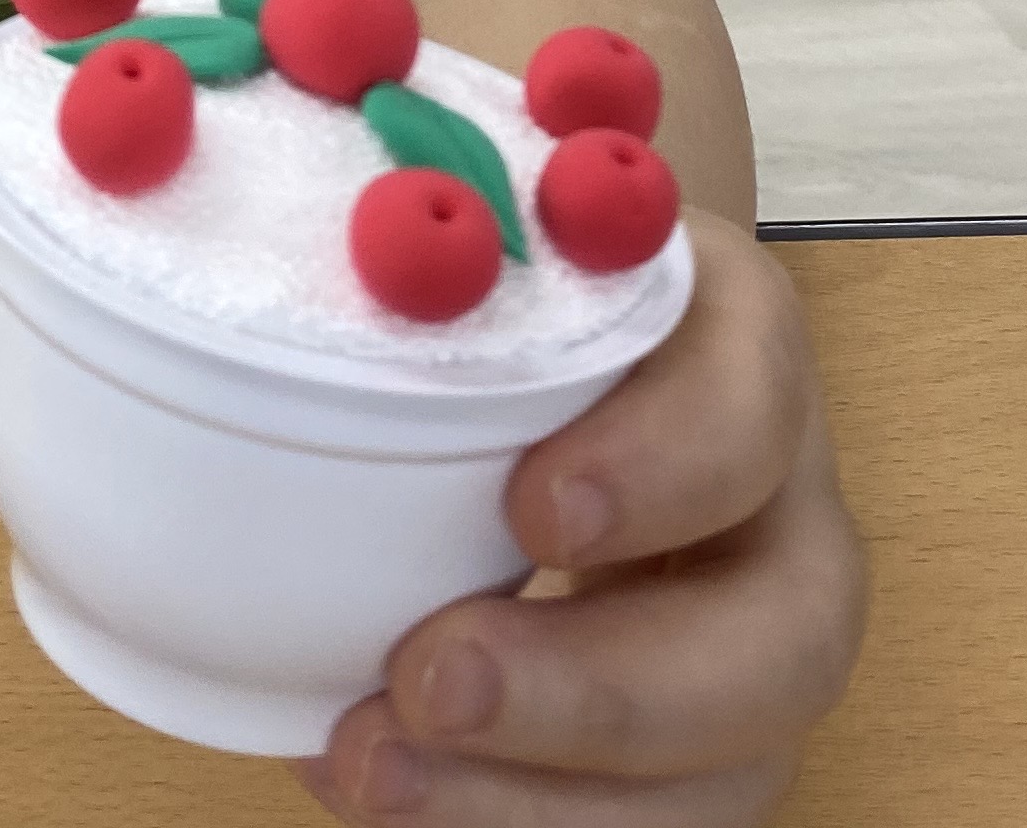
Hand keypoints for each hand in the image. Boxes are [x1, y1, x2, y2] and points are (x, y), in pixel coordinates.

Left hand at [303, 217, 866, 824]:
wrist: (557, 368)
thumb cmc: (502, 302)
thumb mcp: (479, 255)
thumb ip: (412, 280)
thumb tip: (237, 313)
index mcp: (733, 349)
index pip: (754, 399)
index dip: (664, 463)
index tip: (532, 506)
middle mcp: (776, 508)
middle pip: (789, 631)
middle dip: (603, 689)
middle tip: (430, 682)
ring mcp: (753, 641)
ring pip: (736, 769)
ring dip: (547, 802)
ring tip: (374, 769)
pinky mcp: (701, 748)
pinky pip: (654, 823)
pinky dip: (514, 827)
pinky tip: (384, 790)